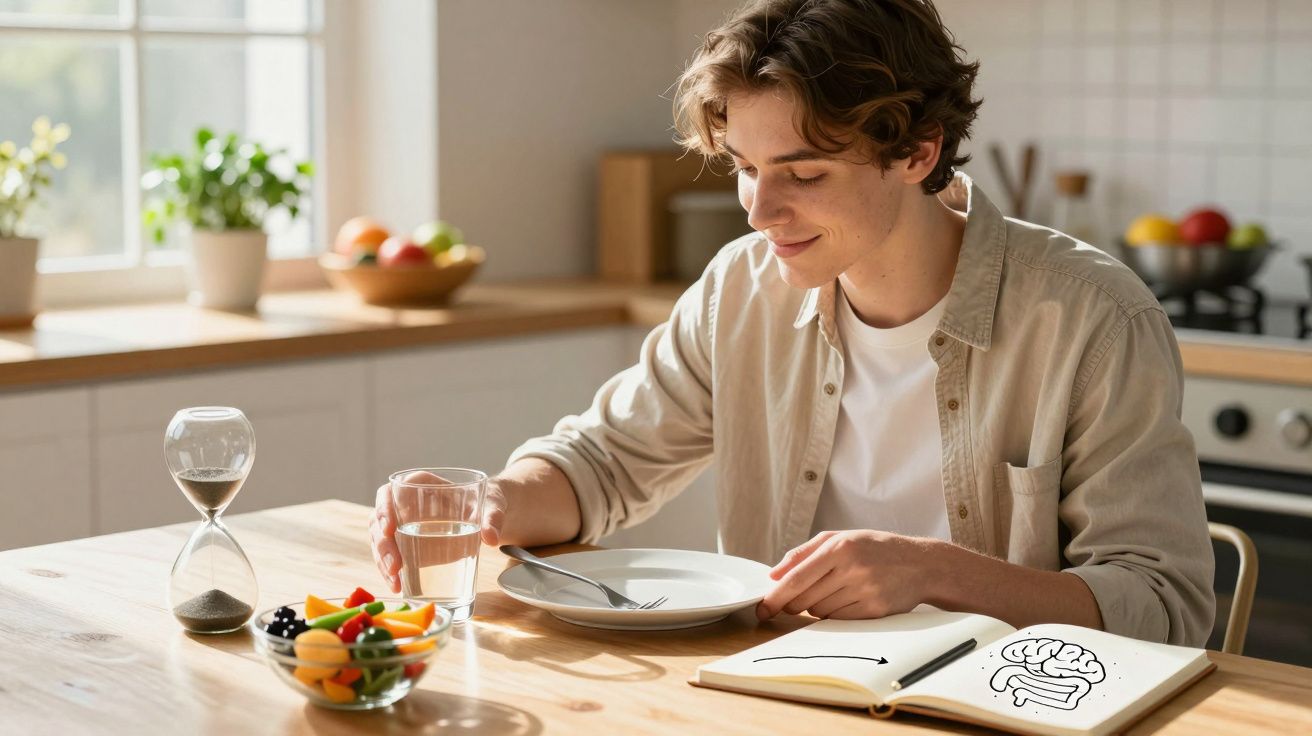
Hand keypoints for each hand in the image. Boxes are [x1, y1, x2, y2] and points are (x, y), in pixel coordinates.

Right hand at [369, 471, 507, 593]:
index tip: (390, 528)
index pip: (391, 492)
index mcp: (421, 485)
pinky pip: (390, 556)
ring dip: (383, 562)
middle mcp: (405, 504)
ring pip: (381, 541)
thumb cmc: (487, 502)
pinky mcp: (407, 545)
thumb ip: (492, 517)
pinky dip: (391, 572)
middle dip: (383, 544)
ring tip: (396, 582)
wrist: (489, 517)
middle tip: (395, 566)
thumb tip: (491, 538)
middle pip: (380, 521)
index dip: (384, 508)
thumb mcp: (493, 505)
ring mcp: (403, 525)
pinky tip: (398, 586)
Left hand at [755, 530, 941, 620]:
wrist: (921, 564)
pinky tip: (847, 600)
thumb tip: (773, 574)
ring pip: (820, 612)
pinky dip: (835, 615)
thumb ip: (803, 553)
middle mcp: (851, 568)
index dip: (775, 596)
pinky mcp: (874, 611)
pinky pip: (838, 621)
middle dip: (793, 603)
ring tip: (835, 591)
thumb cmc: (875, 548)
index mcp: (839, 547)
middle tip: (796, 599)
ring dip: (817, 607)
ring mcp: (864, 591)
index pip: (796, 577)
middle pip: (804, 598)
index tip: (762, 609)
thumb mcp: (840, 538)